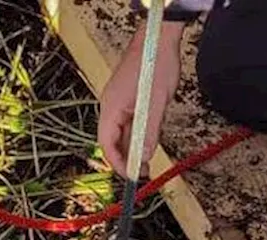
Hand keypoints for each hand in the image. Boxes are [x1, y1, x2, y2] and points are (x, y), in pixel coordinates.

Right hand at [97, 21, 185, 175]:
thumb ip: (149, 132)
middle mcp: (110, 106)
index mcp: (111, 108)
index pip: (107, 144)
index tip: (132, 176)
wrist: (158, 36)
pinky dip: (137, 133)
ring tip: (148, 158)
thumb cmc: (155, 63)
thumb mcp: (156, 103)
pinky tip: (148, 139)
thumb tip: (144, 157)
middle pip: (113, 140)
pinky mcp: (126, 97)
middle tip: (144, 170)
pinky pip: (128, 121)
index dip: (118, 163)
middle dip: (127, 158)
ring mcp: (118, 101)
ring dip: (133, 146)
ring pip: (122, 132)